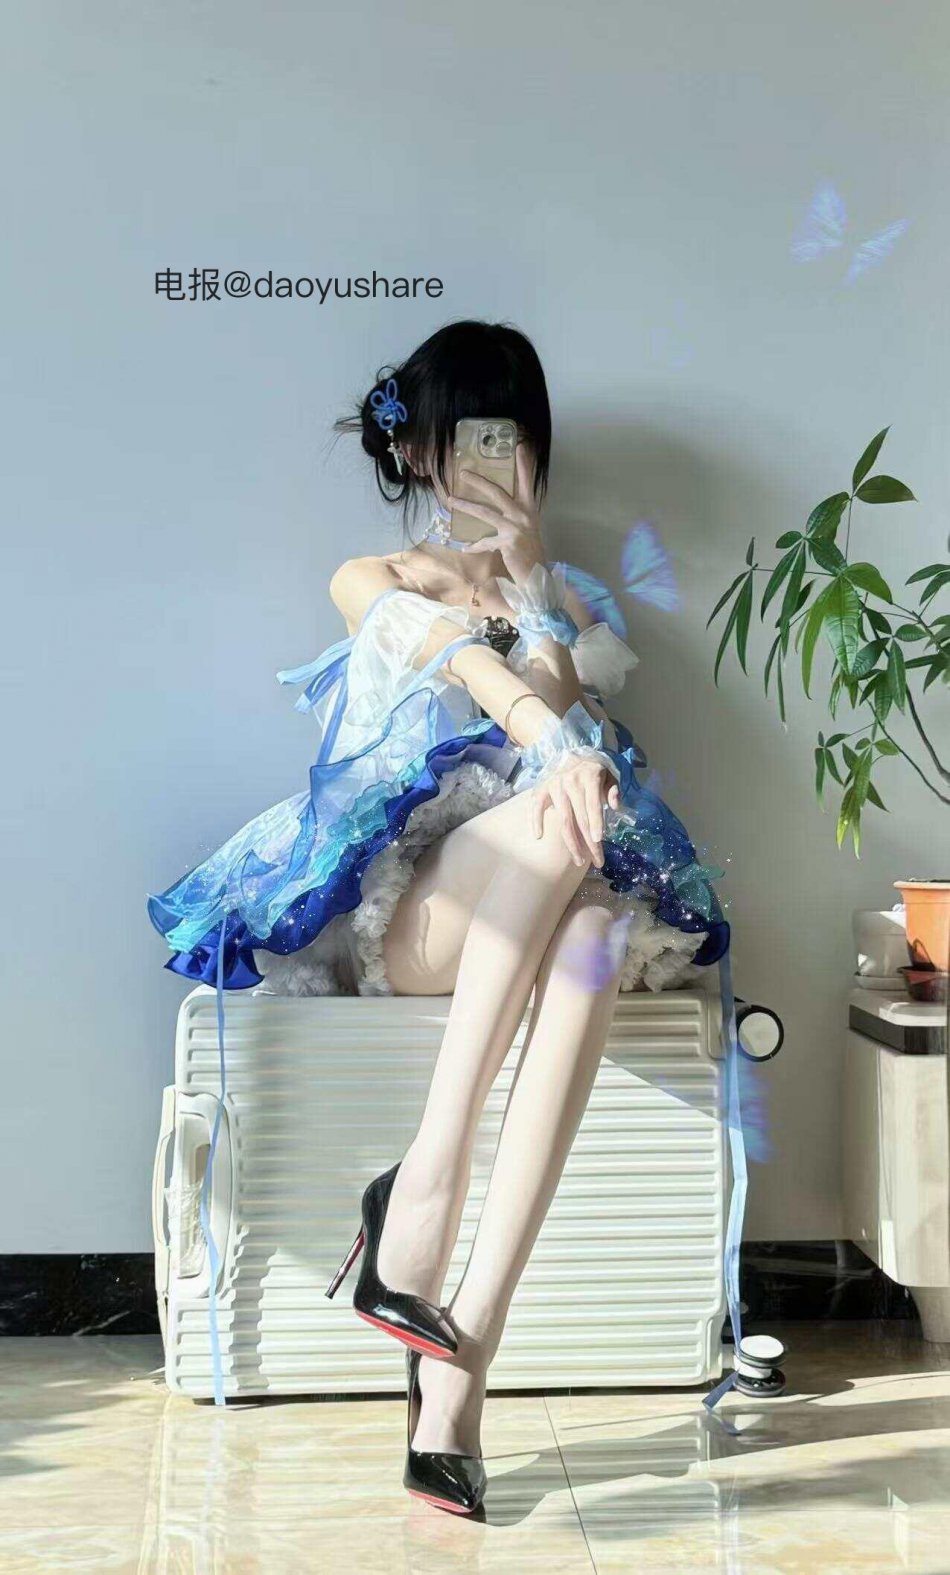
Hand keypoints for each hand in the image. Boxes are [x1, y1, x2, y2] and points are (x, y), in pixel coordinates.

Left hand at [447, 441, 543, 582]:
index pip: (527, 483)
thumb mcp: (526, 529)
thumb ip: (514, 517)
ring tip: (451, 500)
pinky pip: (485, 542)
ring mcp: (515, 528)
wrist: (537, 575)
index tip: (520, 447)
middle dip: (479, 482)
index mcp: (529, 509)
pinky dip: (475, 546)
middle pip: (497, 493)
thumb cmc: (530, 551)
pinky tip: (465, 547)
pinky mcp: (507, 542)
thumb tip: (498, 510)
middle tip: (463, 473)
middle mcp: (523, 514)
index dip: (524, 465)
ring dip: (466, 506)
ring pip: (485, 513)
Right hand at [529, 756, 621, 868]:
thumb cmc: (592, 770)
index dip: (596, 824)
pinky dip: (535, 820)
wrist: (569, 751)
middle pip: (579, 819)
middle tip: (597, 861)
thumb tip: (615, 807)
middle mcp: (570, 782)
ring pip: (563, 820)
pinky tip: (538, 836)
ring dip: (571, 843)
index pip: (592, 805)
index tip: (598, 841)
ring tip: (579, 860)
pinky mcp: (541, 789)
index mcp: (589, 778)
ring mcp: (554, 786)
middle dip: (589, 843)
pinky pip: (536, 806)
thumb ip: (613, 790)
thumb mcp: (609, 775)